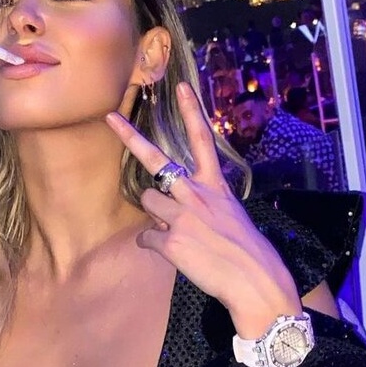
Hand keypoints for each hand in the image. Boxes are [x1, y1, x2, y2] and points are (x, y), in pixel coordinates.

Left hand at [105, 83, 300, 338]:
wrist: (254, 280)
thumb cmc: (247, 251)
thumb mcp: (231, 216)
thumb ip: (202, 206)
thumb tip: (171, 213)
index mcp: (215, 185)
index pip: (202, 139)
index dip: (191, 111)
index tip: (180, 86)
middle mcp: (196, 193)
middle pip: (156, 161)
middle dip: (130, 138)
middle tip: (110, 119)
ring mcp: (182, 215)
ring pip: (148, 202)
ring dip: (155, 217)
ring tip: (177, 234)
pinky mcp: (170, 241)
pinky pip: (146, 238)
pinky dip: (154, 246)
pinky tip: (174, 255)